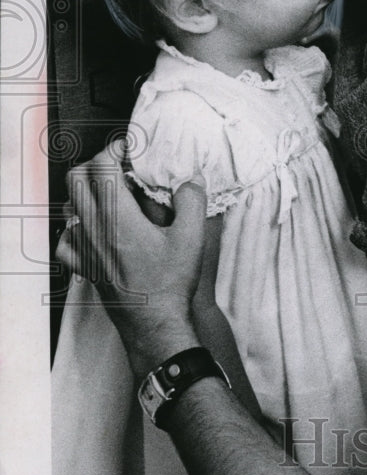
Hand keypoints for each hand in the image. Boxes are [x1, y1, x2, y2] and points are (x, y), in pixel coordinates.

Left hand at [56, 140, 205, 374]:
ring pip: (69, 206)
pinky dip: (76, 227)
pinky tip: (94, 230)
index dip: (115, 150)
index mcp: (118, 216)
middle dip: (96, 164)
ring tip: (111, 194)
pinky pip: (66, 239)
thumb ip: (192, 200)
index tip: (130, 151)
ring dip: (86, 192)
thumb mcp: (192, 238)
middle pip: (76, 179)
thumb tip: (191, 179)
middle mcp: (95, 228)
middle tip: (119, 166)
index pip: (101, 166)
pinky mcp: (84, 266)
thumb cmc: (170, 284)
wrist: (155, 324)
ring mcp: (85, 248)